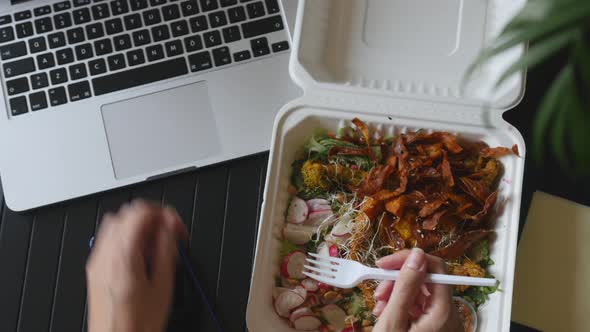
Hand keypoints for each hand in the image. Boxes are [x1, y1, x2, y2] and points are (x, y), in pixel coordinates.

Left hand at [86, 200, 187, 331]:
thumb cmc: (137, 324)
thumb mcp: (163, 286)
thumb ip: (166, 250)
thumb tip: (169, 228)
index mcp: (123, 255)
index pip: (140, 212)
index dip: (162, 212)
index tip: (175, 225)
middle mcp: (105, 254)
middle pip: (127, 213)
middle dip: (152, 217)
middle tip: (169, 233)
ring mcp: (97, 261)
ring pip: (116, 223)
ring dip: (138, 226)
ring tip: (156, 244)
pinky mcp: (95, 270)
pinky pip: (109, 239)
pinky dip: (126, 238)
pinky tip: (141, 255)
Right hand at [372, 248, 462, 331]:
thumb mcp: (393, 321)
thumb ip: (405, 287)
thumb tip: (416, 256)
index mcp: (443, 312)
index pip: (436, 267)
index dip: (408, 260)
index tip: (385, 264)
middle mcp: (449, 315)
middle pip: (426, 280)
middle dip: (398, 280)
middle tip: (379, 292)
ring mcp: (443, 322)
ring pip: (420, 293)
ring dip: (396, 293)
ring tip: (380, 307)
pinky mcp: (434, 328)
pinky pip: (419, 307)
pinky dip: (401, 306)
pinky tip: (386, 313)